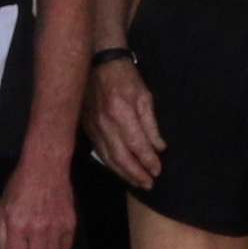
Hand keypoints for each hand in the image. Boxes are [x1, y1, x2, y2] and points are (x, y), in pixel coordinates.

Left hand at [0, 142, 79, 248]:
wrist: (46, 166)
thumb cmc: (19, 185)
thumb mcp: (2, 208)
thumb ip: (1, 235)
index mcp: (18, 225)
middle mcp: (38, 229)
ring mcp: (57, 227)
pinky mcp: (71, 223)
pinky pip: (66, 247)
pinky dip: (58, 248)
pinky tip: (51, 238)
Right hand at [87, 59, 164, 188]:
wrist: (97, 64)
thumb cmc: (125, 77)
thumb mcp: (144, 96)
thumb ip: (151, 124)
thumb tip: (159, 147)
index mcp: (122, 112)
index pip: (137, 144)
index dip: (148, 160)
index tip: (157, 170)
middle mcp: (106, 123)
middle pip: (121, 156)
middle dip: (136, 173)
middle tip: (149, 184)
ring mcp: (94, 127)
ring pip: (109, 158)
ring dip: (124, 173)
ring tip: (137, 183)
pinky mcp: (88, 128)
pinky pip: (100, 152)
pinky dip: (111, 164)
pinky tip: (120, 171)